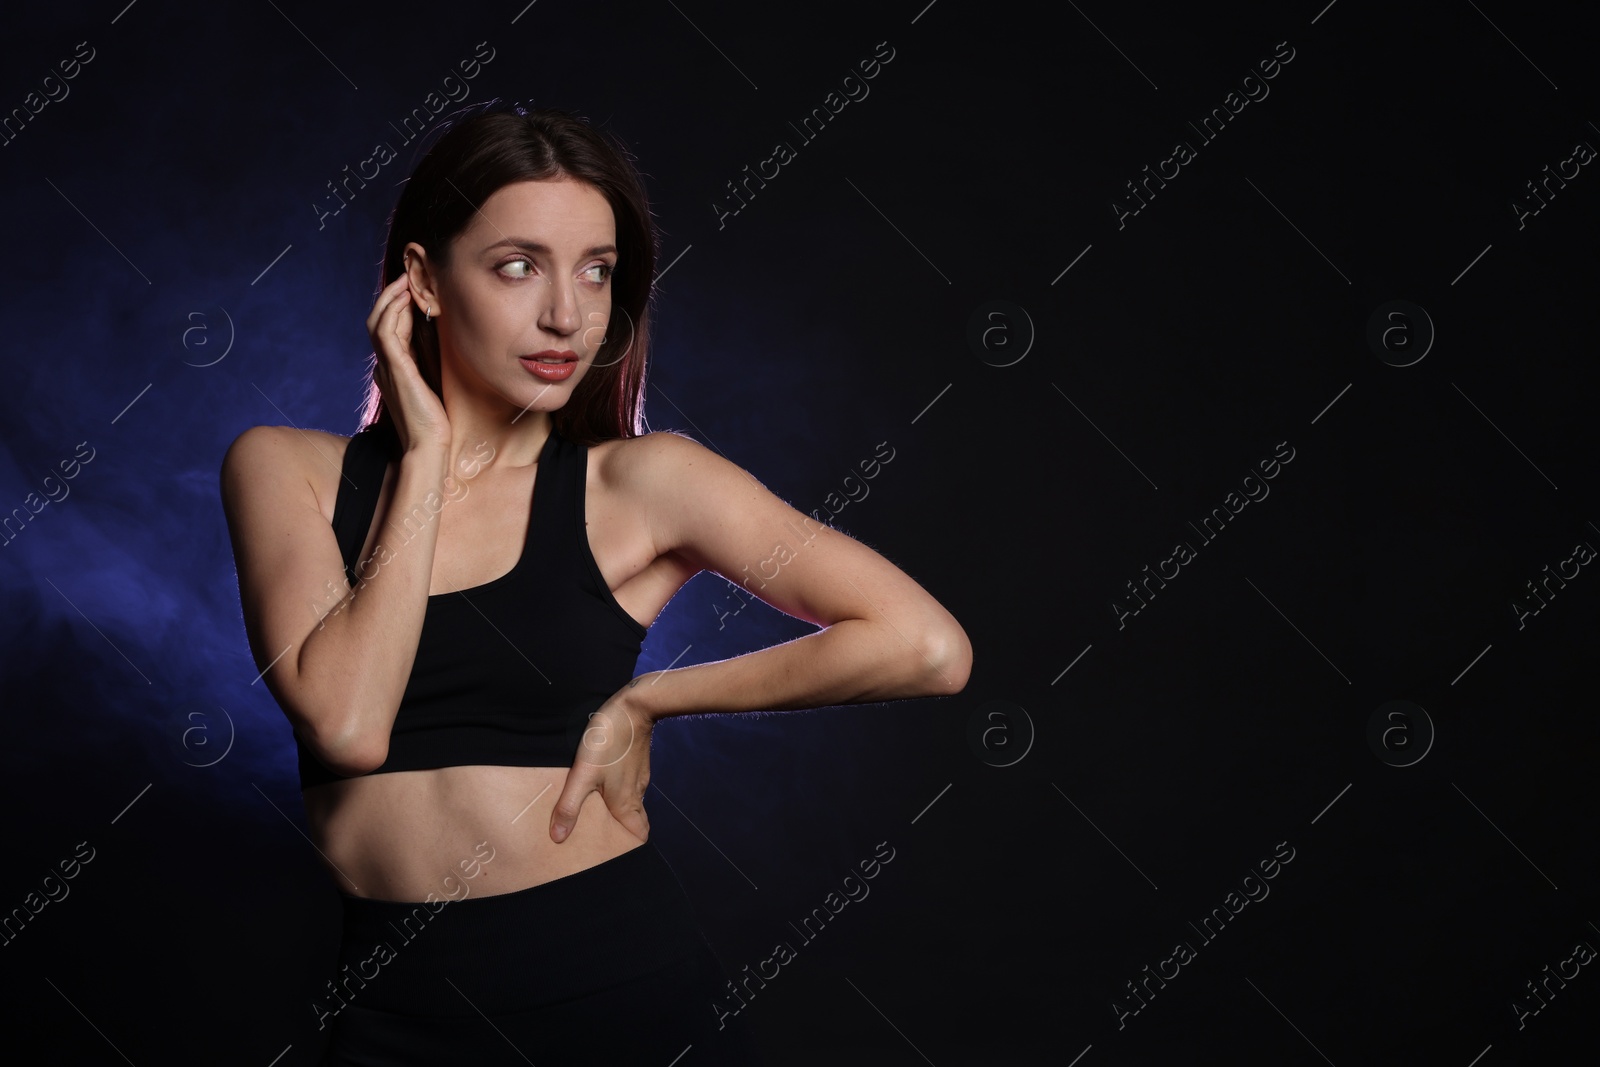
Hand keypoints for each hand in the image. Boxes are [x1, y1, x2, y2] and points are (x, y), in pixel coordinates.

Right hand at [366, 272, 449, 453]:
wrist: (428, 448)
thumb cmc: (435, 425)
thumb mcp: (434, 389)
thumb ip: (431, 371)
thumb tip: (440, 349)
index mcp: (393, 371)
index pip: (390, 331)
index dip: (399, 308)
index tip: (414, 291)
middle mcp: (385, 367)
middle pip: (378, 321)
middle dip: (390, 297)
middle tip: (407, 277)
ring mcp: (386, 367)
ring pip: (378, 321)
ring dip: (391, 297)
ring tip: (405, 280)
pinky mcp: (395, 368)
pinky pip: (386, 331)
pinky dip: (392, 310)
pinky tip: (406, 298)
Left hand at [549, 686, 655, 844]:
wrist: (634, 705)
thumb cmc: (608, 741)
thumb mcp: (583, 774)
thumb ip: (570, 806)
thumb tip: (558, 838)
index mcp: (626, 803)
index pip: (640, 835)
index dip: (633, 848)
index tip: (619, 856)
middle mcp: (636, 793)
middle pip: (634, 820)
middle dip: (621, 832)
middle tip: (601, 839)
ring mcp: (638, 776)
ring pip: (630, 802)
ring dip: (617, 811)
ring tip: (596, 815)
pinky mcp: (635, 761)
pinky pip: (629, 785)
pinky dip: (618, 792)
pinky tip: (602, 786)